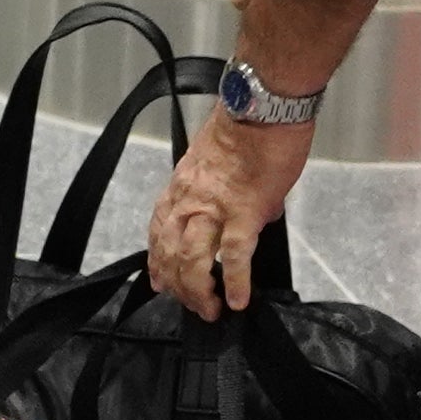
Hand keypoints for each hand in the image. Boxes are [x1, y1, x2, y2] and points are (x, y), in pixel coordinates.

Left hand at [145, 105, 312, 321]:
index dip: (157, 261)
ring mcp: (214, 208)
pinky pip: (235, 254)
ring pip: (193, 260)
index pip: (159, 231)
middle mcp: (189, 200)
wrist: (263, 108)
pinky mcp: (244, 211)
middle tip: (194, 307)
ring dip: (199, 291)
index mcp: (182, 188)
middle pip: (170, 253)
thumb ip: (229, 192)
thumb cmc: (248, 129)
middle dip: (178, 286)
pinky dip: (235, 281)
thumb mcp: (220, 163)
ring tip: (211, 311)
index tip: (159, 282)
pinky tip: (239, 300)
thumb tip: (256, 214)